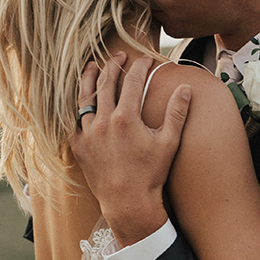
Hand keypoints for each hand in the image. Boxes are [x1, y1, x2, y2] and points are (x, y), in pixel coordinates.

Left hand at [70, 52, 191, 245]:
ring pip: (85, 98)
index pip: (132, 81)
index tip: (146, 59)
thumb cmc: (152, 174)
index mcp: (126, 118)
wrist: (128, 203)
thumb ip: (177, 113)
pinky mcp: (79, 147)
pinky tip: (81, 100)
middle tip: (120, 56)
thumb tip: (186, 88)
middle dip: (114, 65)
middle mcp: (103, 122)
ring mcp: (88, 134)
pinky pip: (73, 120)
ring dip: (90, 80)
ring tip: (93, 67)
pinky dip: (77, 107)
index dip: (140, 66)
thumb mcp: (169, 143)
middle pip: (106, 83)